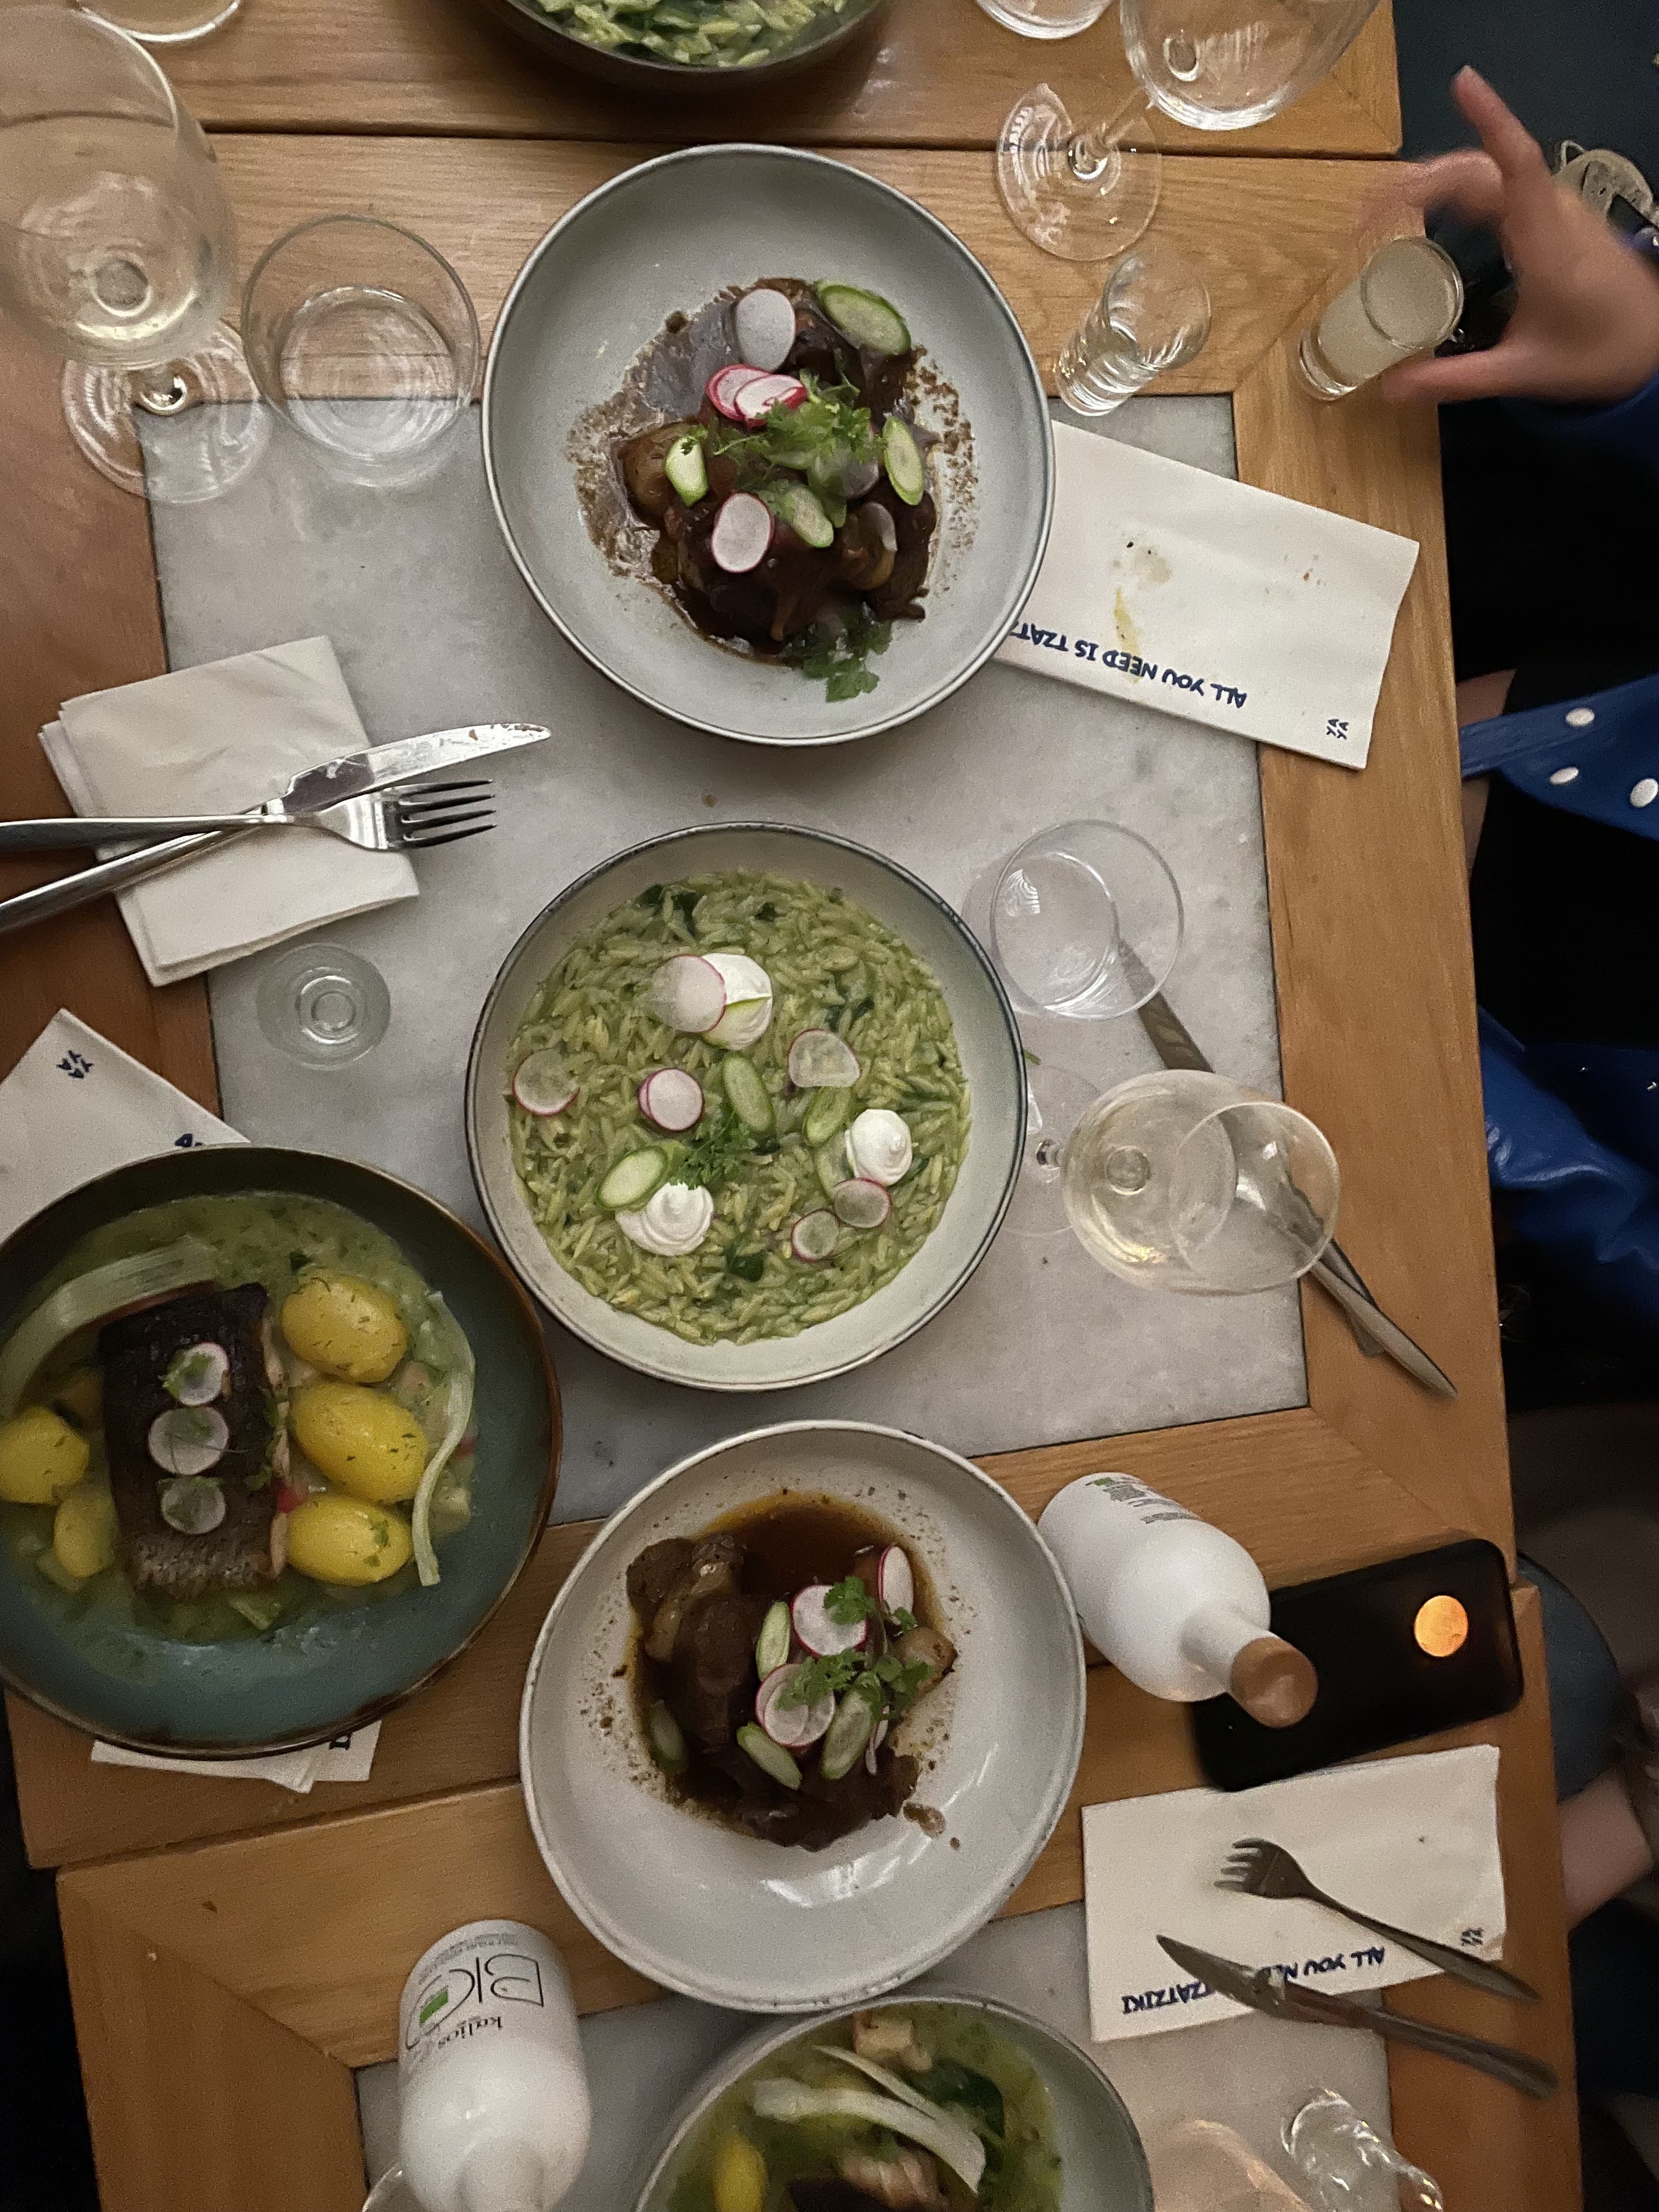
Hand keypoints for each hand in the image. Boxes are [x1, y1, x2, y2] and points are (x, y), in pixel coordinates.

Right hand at [1376, 67, 1658, 407]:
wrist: (1651, 346)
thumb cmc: (1595, 354)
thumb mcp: (1522, 373)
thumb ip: (1456, 380)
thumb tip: (1389, 389)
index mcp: (1548, 246)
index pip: (1516, 165)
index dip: (1491, 119)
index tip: (1462, 85)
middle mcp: (1552, 215)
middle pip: (1483, 171)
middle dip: (1422, 178)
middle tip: (1368, 207)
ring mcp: (1556, 211)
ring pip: (1490, 174)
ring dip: (1436, 181)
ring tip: (1386, 206)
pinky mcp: (1555, 217)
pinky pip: (1501, 185)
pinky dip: (1458, 190)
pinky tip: (1431, 212)